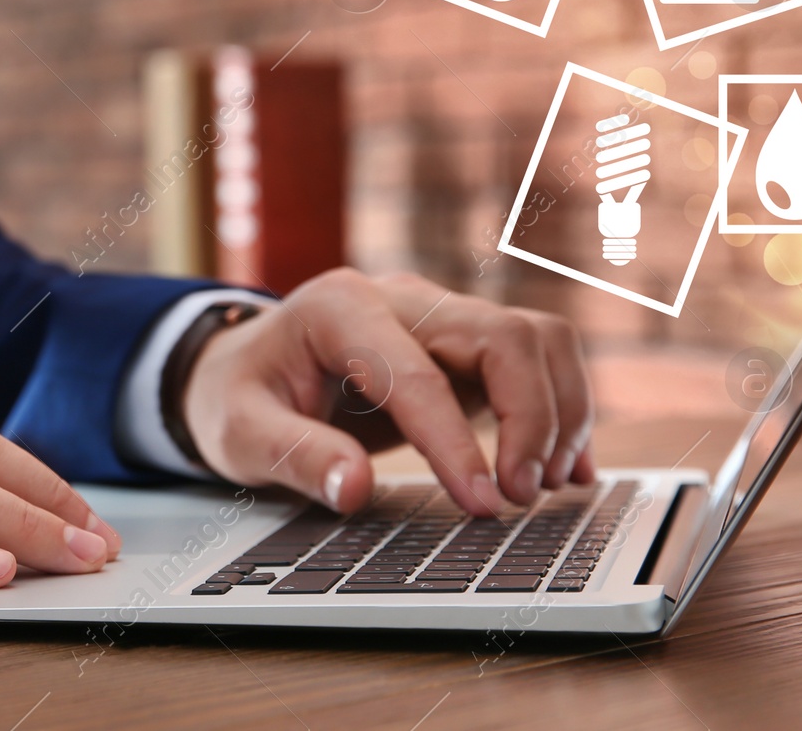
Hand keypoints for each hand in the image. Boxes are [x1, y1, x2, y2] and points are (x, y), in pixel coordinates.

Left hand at [181, 270, 594, 516]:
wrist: (240, 368)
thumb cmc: (237, 396)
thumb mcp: (239, 431)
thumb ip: (293, 455)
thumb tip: (352, 488)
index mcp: (340, 307)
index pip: (418, 372)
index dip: (456, 442)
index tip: (483, 504)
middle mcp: (401, 297)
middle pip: (503, 335)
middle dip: (531, 417)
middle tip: (520, 497)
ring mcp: (438, 316)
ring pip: (535, 339)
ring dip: (559, 410)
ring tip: (548, 487)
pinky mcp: (461, 345)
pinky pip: (534, 361)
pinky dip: (560, 410)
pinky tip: (564, 470)